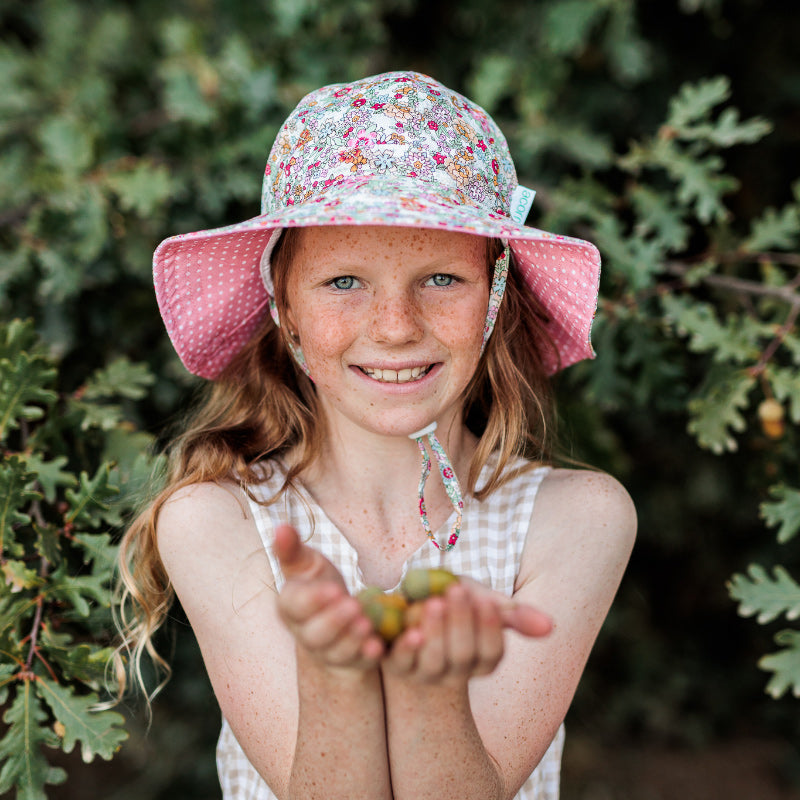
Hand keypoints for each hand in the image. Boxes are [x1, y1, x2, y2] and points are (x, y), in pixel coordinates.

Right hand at [273, 524, 383, 668]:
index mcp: (291, 608)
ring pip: (337, 650)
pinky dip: (367, 654)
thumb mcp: (306, 566)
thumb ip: (292, 550)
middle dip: (334, 621)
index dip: (313, 600)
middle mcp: (306, 634)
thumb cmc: (318, 586)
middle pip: (315, 633)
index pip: (296, 606)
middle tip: (353, 606)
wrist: (336, 621)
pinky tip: (378, 645)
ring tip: (366, 623)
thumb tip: (281, 526)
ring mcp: (330, 651)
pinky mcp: (353, 660)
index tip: (333, 588)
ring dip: (351, 638)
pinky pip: (359, 661)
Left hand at [384, 581, 550, 685]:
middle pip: (464, 656)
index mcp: (478, 661)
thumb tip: (551, 627)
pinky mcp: (393, 665)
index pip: (491, 655)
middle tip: (458, 591)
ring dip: (437, 631)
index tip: (486, 601)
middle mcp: (453, 673)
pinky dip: (407, 646)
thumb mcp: (480, 602)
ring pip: (434, 661)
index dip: (490, 629)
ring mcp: (422, 672)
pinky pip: (400, 661)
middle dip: (462, 623)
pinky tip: (410, 626)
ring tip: (435, 601)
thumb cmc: (449, 601)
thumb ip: (511, 614)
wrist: (405, 605)